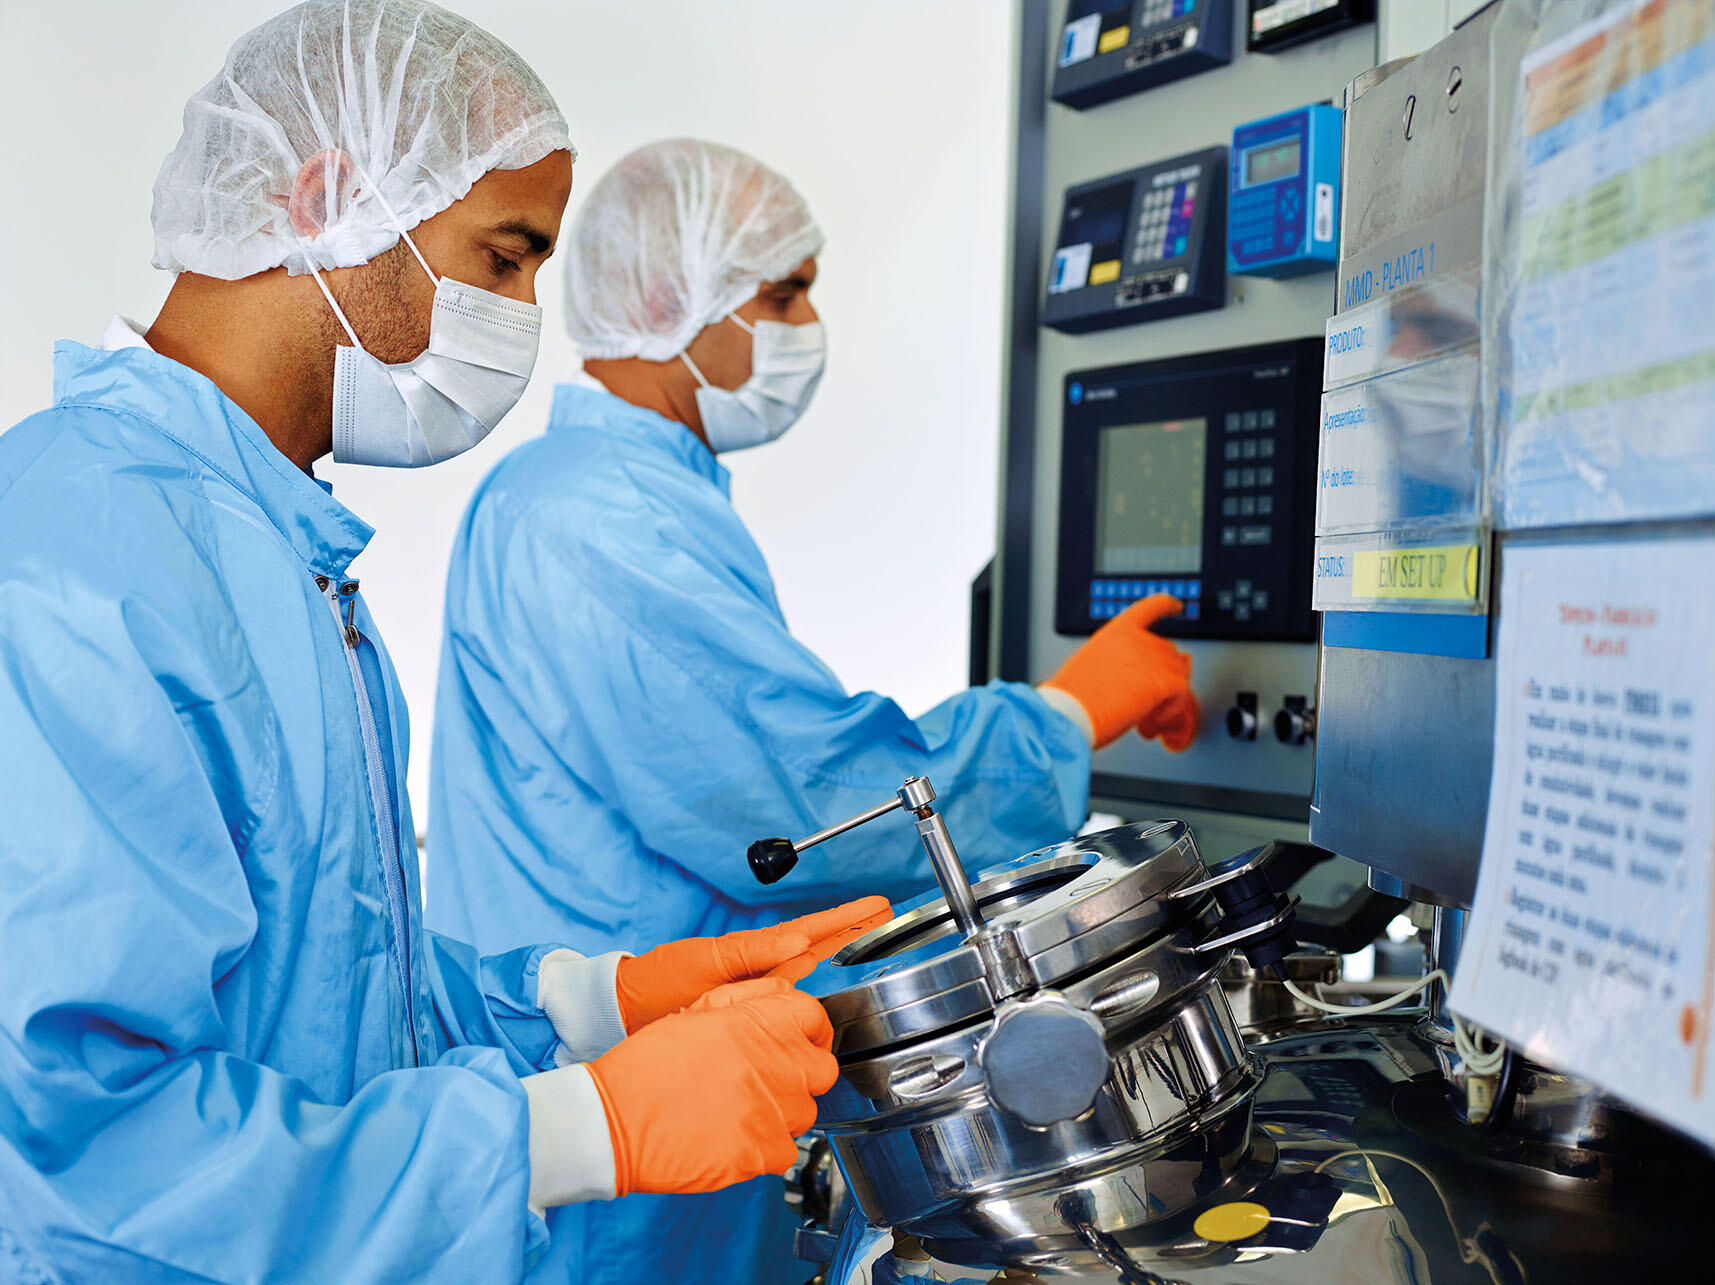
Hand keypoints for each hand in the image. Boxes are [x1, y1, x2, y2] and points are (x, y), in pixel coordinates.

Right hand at [588, 978, 838, 1194]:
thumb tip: (784, 994)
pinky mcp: (765, 1152)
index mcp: (763, 1021)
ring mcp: (777, 1111)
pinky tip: (735, 1137)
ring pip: (805, 1111)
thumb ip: (750, 997)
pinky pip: (785, 1149)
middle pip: (822, 1068)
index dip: (807, 1029)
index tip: (796, 1040)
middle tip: (769, 1077)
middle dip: (802, 1071)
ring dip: (783, 1110)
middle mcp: (780, 1063)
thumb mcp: (697, 1011)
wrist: (616, 1120)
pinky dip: (767, 1146)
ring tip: (741, 1108)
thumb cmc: (648, 1065)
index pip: (815, 1018)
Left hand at [616, 895, 890, 1030]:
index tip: (877, 905)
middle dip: (854, 932)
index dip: (845, 920)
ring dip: (843, 956)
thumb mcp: (705, 962)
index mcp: (755, 952)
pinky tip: (830, 994)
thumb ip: (752, 953)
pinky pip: (794, 1001)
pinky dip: (818, 993)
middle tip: (890, 917)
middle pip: (820, 947)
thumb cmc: (658, 983)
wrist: (625, 1013)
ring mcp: (757, 992)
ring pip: (811, 971)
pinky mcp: (748, 1015)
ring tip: (874, 941)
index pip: (810, 932)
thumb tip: (799, 943)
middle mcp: (763, 971)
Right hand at [1041, 595, 1200, 750]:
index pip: (1151, 607)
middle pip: (1169, 653)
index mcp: (1118, 631)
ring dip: (1166, 701)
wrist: (1071, 711)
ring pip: (1179, 677)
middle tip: (1143, 705)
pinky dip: (1167, 717)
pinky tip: (1147, 727)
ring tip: (1143, 720)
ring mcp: (1155, 659)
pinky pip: (1181, 699)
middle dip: (1162, 680)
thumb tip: (1136, 683)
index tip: (1177, 606)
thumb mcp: (1092, 666)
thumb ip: (1118, 664)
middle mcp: (1139, 639)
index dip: (1167, 606)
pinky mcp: (1166, 682)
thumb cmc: (1073, 697)